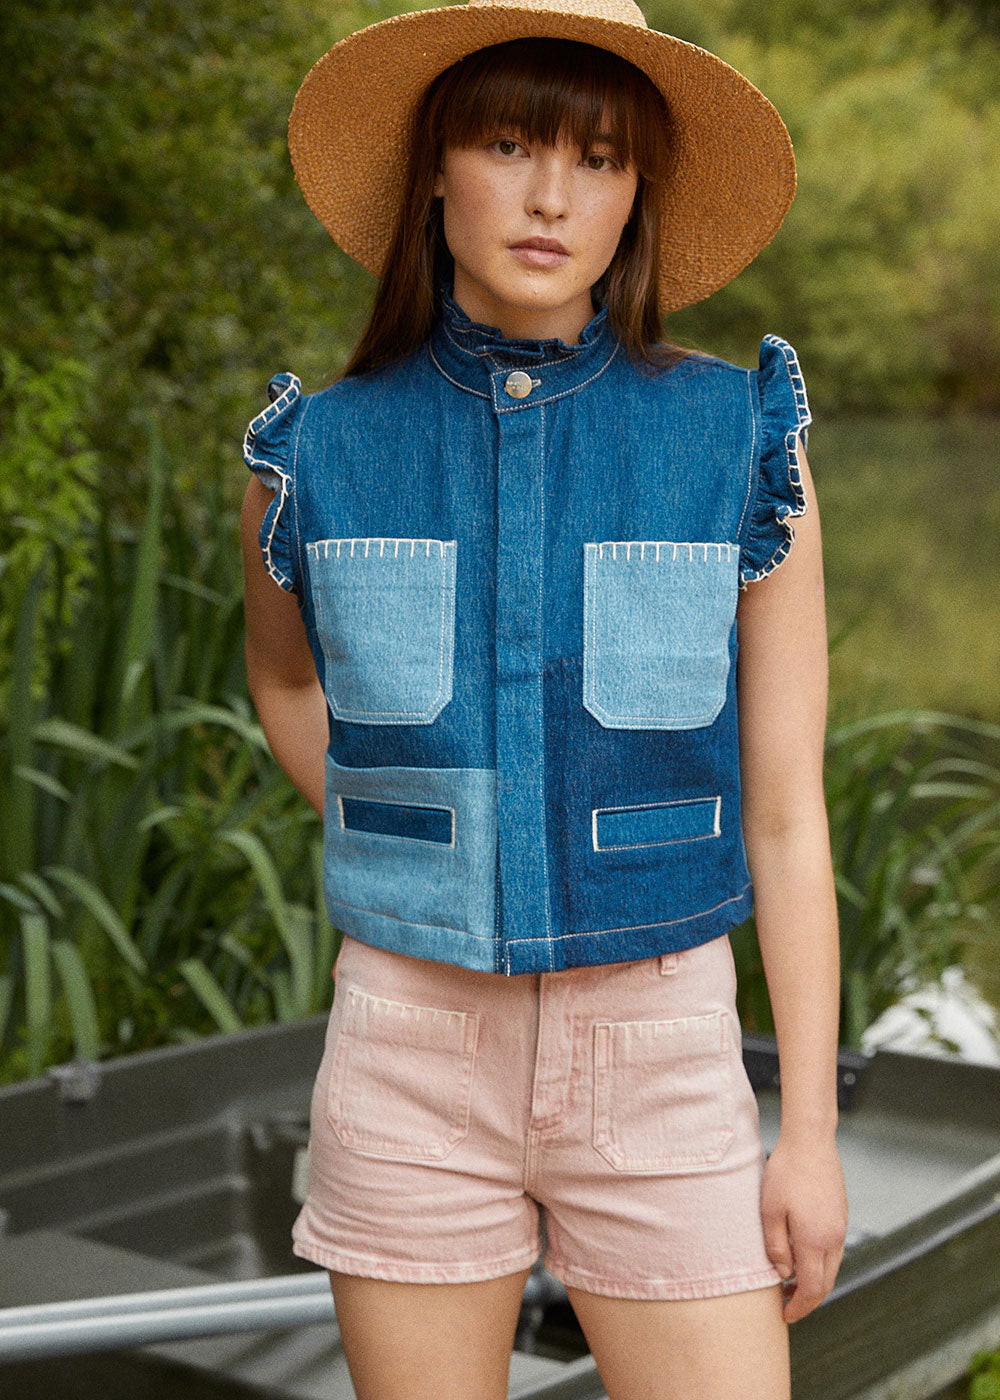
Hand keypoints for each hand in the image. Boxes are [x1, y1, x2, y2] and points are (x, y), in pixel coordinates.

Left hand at [760, 1132, 847, 1323]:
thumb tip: (784, 1273)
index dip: (799, 1307)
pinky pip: (834, 1250)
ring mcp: (841, 1226)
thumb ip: (776, 1246)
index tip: (784, 1314)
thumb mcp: (770, 1210)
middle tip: (786, 1303)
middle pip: (826, 1283)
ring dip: (815, 1281)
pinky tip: (802, 1255)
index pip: (813, 1289)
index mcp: (816, 1240)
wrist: (810, 1140)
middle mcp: (834, 1238)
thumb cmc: (785, 1172)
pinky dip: (820, 1262)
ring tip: (790, 1281)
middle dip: (808, 1299)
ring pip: (832, 1267)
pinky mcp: (841, 1214)